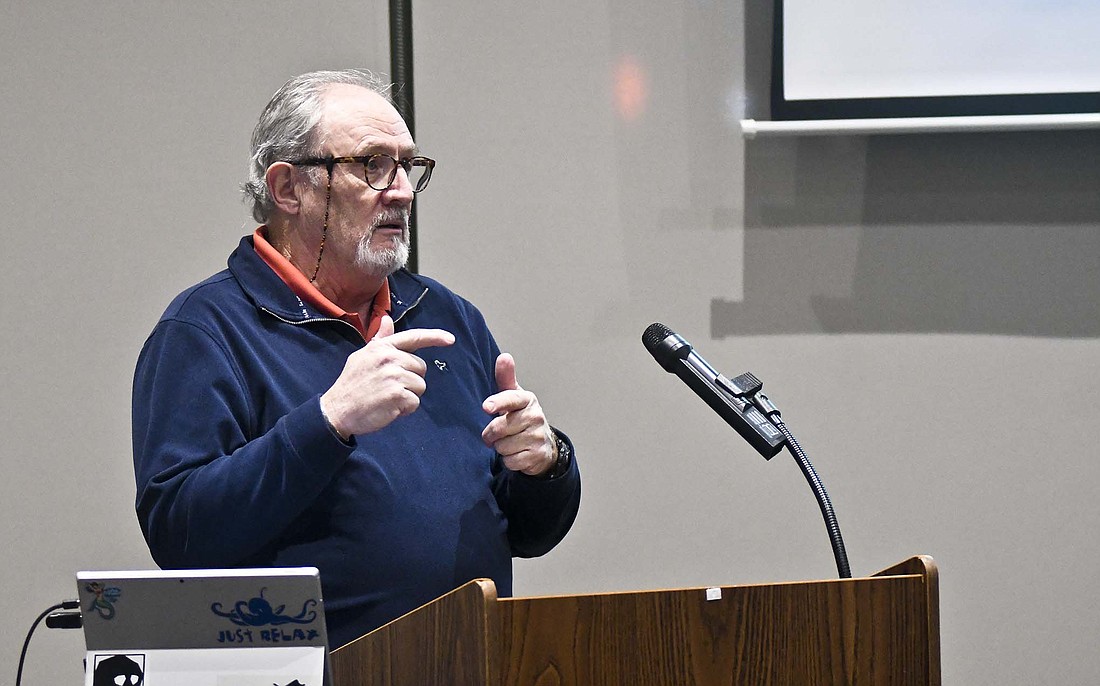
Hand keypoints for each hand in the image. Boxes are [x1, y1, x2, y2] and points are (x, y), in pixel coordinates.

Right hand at [320, 315, 453, 437]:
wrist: (337, 410)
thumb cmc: (352, 384)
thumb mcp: (363, 356)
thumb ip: (380, 339)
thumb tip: (388, 319)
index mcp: (382, 347)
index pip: (414, 337)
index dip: (435, 337)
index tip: (450, 339)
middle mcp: (390, 358)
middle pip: (421, 368)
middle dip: (410, 379)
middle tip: (388, 386)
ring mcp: (394, 376)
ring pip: (420, 386)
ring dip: (408, 395)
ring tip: (387, 397)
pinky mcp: (397, 395)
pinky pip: (415, 402)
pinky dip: (405, 409)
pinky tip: (389, 408)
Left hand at [481, 353, 555, 475]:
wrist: (544, 444)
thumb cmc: (522, 416)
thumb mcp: (514, 397)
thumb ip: (506, 378)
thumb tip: (504, 357)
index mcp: (528, 400)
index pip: (511, 399)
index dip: (498, 403)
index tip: (486, 406)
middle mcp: (535, 417)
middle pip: (500, 427)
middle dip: (491, 434)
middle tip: (493, 433)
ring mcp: (538, 437)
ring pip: (503, 446)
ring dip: (500, 447)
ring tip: (508, 441)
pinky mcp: (537, 455)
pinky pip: (511, 460)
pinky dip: (508, 459)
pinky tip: (516, 453)